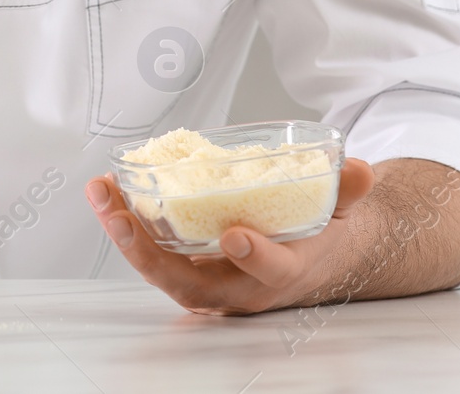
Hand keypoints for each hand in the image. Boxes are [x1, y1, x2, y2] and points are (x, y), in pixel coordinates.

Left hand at [85, 158, 375, 314]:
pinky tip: (106, 194)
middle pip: (187, 283)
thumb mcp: (339, 213)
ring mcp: (207, 282)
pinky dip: (125, 224)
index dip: (254, 258)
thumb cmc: (317, 234)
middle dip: (149, 254)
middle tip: (122, 218)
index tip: (236, 235)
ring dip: (125, 234)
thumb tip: (358, 171)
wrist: (306, 258)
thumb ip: (347, 192)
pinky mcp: (185, 267)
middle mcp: (238, 287)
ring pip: (159, 269)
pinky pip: (150, 251)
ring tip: (101, 194)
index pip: (268, 272)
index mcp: (281, 274)